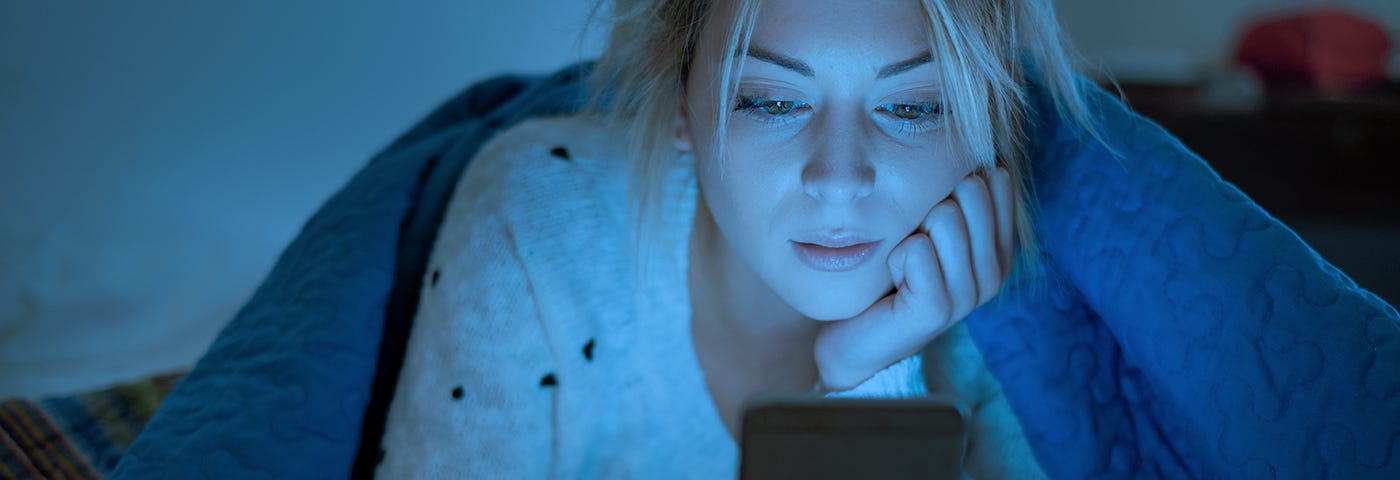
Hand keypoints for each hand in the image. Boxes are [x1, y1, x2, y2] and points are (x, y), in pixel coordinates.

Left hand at [814, 167, 1015, 389]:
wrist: (851, 334)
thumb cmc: (888, 270)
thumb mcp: (925, 222)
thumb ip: (952, 187)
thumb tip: (966, 134)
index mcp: (999, 246)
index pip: (996, 178)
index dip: (950, 183)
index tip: (929, 216)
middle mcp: (996, 271)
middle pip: (971, 190)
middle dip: (929, 205)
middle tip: (913, 243)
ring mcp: (970, 294)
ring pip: (944, 216)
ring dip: (909, 232)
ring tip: (903, 264)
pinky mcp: (938, 310)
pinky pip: (916, 249)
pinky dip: (895, 257)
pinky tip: (893, 280)